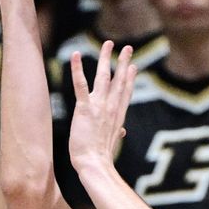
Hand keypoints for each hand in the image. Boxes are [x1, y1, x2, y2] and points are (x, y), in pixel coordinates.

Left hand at [69, 41, 136, 172]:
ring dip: (106, 58)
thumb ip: (117, 133)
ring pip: (104, 77)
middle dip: (123, 62)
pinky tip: (75, 55)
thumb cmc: (101, 157)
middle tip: (128, 48)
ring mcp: (99, 106)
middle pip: (119, 80)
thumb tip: (123, 131)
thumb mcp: (112, 143)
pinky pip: (80, 85)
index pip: (126, 93)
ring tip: (108, 44)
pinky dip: (77, 69)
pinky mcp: (85, 108)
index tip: (132, 67)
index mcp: (118, 116)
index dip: (130, 78)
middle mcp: (112, 108)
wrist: (95, 163)